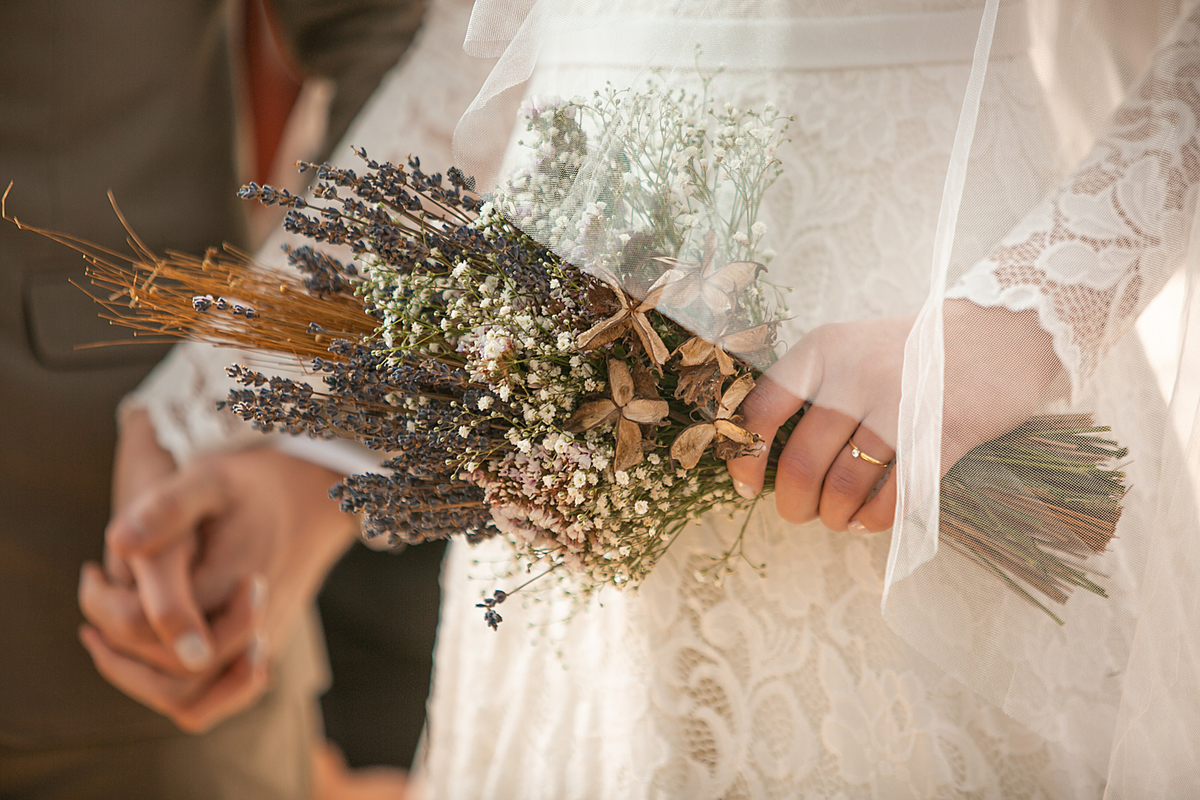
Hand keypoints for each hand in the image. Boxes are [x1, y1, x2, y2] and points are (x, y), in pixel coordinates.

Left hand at [79, 409, 357, 731]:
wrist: (318, 496)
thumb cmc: (256, 484)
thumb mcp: (212, 478)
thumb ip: (170, 508)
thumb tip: (119, 543)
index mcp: (230, 581)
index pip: (154, 630)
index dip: (108, 612)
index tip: (92, 574)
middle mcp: (252, 623)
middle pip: (173, 677)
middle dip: (120, 654)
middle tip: (93, 611)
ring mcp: (262, 641)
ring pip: (194, 700)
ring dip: (144, 681)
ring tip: (108, 642)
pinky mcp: (265, 647)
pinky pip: (216, 694)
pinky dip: (178, 685)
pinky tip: (152, 647)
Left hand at [726, 300, 1062, 532]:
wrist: (1001, 330)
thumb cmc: (913, 351)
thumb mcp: (851, 348)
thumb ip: (811, 391)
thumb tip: (769, 458)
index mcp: (823, 350)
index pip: (763, 409)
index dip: (746, 457)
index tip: (748, 486)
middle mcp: (855, 375)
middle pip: (802, 461)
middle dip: (793, 503)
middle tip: (799, 514)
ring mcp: (901, 405)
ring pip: (844, 486)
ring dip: (833, 515)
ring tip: (836, 518)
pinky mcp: (944, 435)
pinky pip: (894, 497)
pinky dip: (873, 520)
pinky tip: (868, 521)